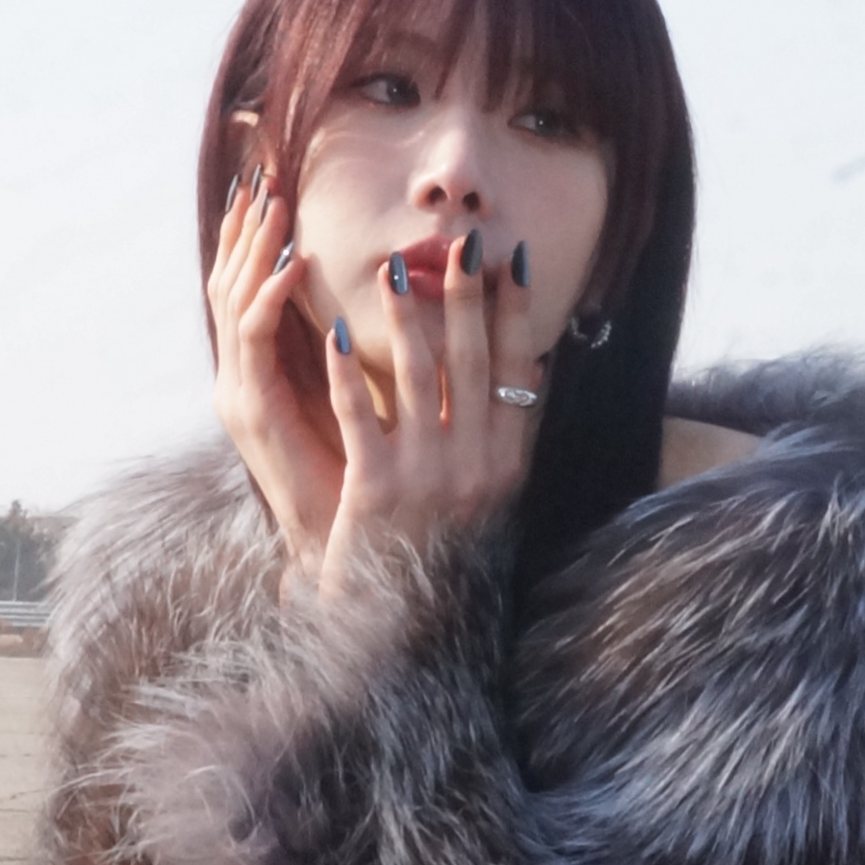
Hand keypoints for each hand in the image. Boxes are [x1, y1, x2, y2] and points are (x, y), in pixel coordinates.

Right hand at [207, 169, 342, 577]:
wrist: (353, 554)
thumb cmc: (365, 480)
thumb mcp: (371, 403)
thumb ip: (371, 352)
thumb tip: (410, 294)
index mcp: (265, 374)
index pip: (248, 289)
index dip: (254, 240)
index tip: (271, 183)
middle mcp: (243, 380)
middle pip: (229, 286)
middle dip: (245, 233)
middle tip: (262, 178)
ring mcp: (244, 397)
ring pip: (234, 305)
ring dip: (253, 253)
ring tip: (273, 206)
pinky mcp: (258, 415)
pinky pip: (256, 346)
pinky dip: (270, 301)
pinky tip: (294, 267)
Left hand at [319, 228, 544, 595]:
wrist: (397, 621)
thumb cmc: (438, 548)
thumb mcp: (484, 494)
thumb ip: (498, 434)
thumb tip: (530, 362)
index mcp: (506, 463)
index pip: (517, 371)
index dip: (514, 313)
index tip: (510, 259)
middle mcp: (476, 468)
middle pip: (473, 362)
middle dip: (466, 296)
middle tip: (459, 243)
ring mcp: (427, 479)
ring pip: (418, 378)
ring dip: (406, 317)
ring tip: (392, 270)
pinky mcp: (376, 491)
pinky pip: (360, 416)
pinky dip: (347, 371)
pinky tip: (335, 332)